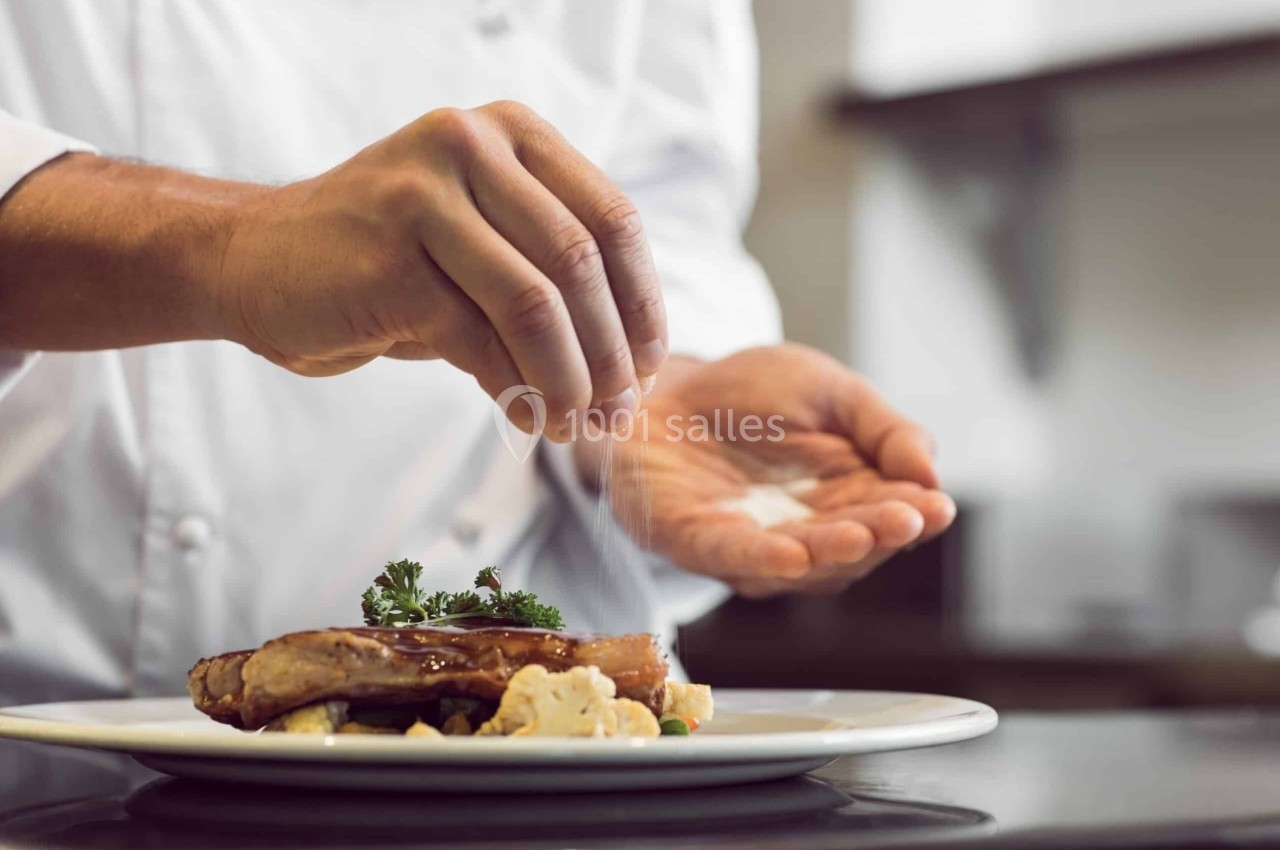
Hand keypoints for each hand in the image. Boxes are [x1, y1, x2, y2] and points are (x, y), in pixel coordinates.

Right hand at [216, 101, 665, 438]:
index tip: (648, 365)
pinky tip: (524, 419)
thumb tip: (631, 365)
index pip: (612, 220)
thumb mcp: (480, 242)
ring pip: (536, 302)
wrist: (255, 260)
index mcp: (509, 132)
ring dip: (567, 380)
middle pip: (580, 262)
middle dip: (610, 353)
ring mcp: (424, 195)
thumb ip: (549, 273)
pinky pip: (478, 339)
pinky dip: (513, 390)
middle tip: (615, 412)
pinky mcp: (388, 258)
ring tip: (572, 424)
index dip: (641, 303)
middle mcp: (470, 145)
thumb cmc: (386, 261)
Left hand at [592, 345, 955, 596]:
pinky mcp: (692, 541)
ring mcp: (749, 545)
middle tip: (905, 521)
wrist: (663, 383)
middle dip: (878, 535)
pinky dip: (759, 559)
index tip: (936, 507)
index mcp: (845, 499)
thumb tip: (931, 474)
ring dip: (828, 553)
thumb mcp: (831, 391)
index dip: (914, 516)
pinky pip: (728, 556)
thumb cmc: (749, 393)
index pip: (889, 516)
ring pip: (797, 563)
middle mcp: (803, 533)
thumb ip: (884, 429)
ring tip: (859, 536)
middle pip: (851, 548)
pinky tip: (791, 555)